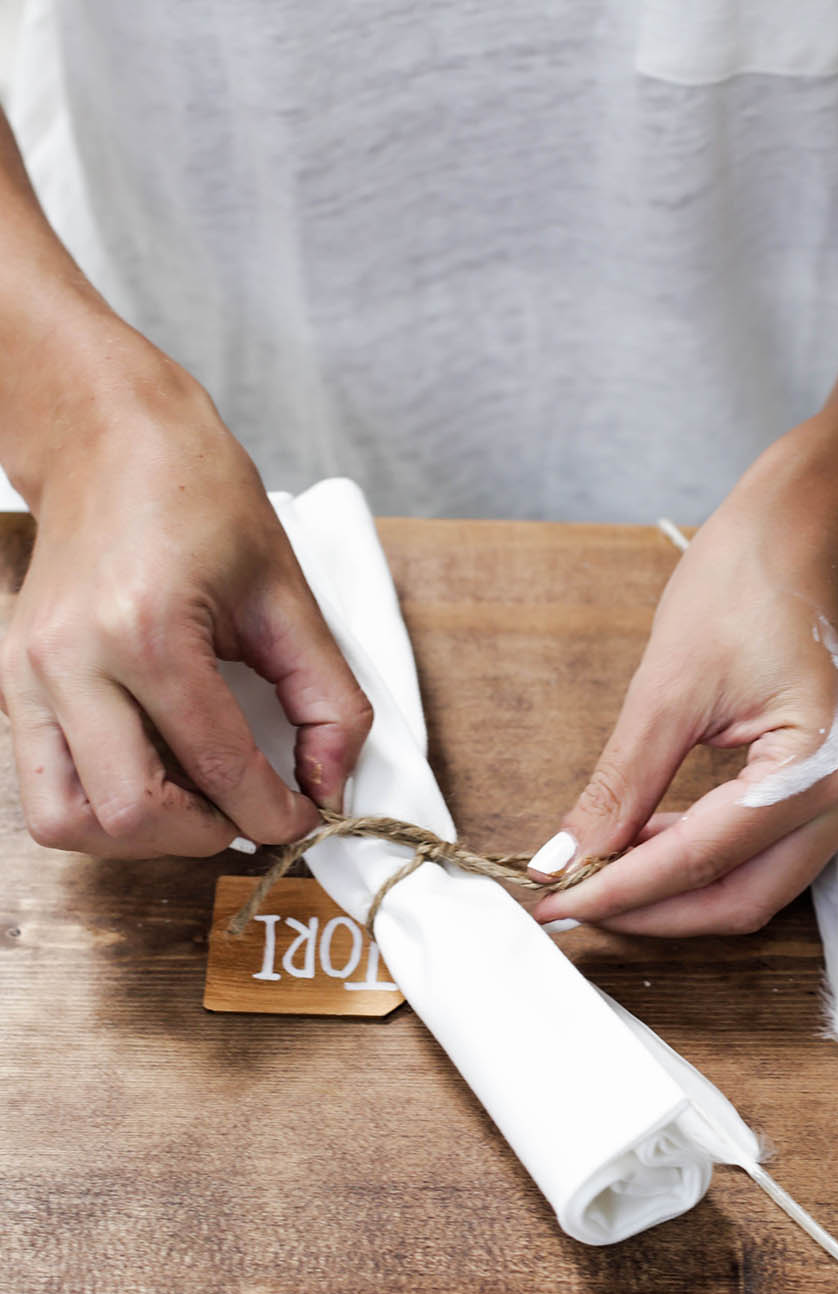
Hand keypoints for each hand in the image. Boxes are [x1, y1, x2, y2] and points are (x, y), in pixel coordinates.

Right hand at [0, 357, 371, 856]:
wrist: (108, 437)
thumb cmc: (197, 496)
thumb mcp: (287, 592)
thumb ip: (326, 698)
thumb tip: (327, 784)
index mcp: (145, 630)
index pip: (216, 766)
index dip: (273, 812)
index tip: (302, 817)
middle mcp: (70, 659)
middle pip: (129, 814)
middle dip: (203, 834)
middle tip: (249, 811)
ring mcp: (26, 674)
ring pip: (68, 820)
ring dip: (142, 835)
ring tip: (197, 802)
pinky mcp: (10, 682)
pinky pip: (47, 787)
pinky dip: (104, 805)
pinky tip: (157, 773)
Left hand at [530, 432, 837, 935]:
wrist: (815, 524)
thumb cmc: (753, 576)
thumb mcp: (668, 685)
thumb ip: (619, 786)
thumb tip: (565, 857)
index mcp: (822, 766)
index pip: (703, 860)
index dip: (621, 890)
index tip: (554, 903)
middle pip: (740, 899)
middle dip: (651, 909)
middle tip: (571, 902)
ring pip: (758, 887)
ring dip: (677, 890)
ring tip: (600, 871)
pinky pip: (771, 854)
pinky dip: (708, 860)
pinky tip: (649, 843)